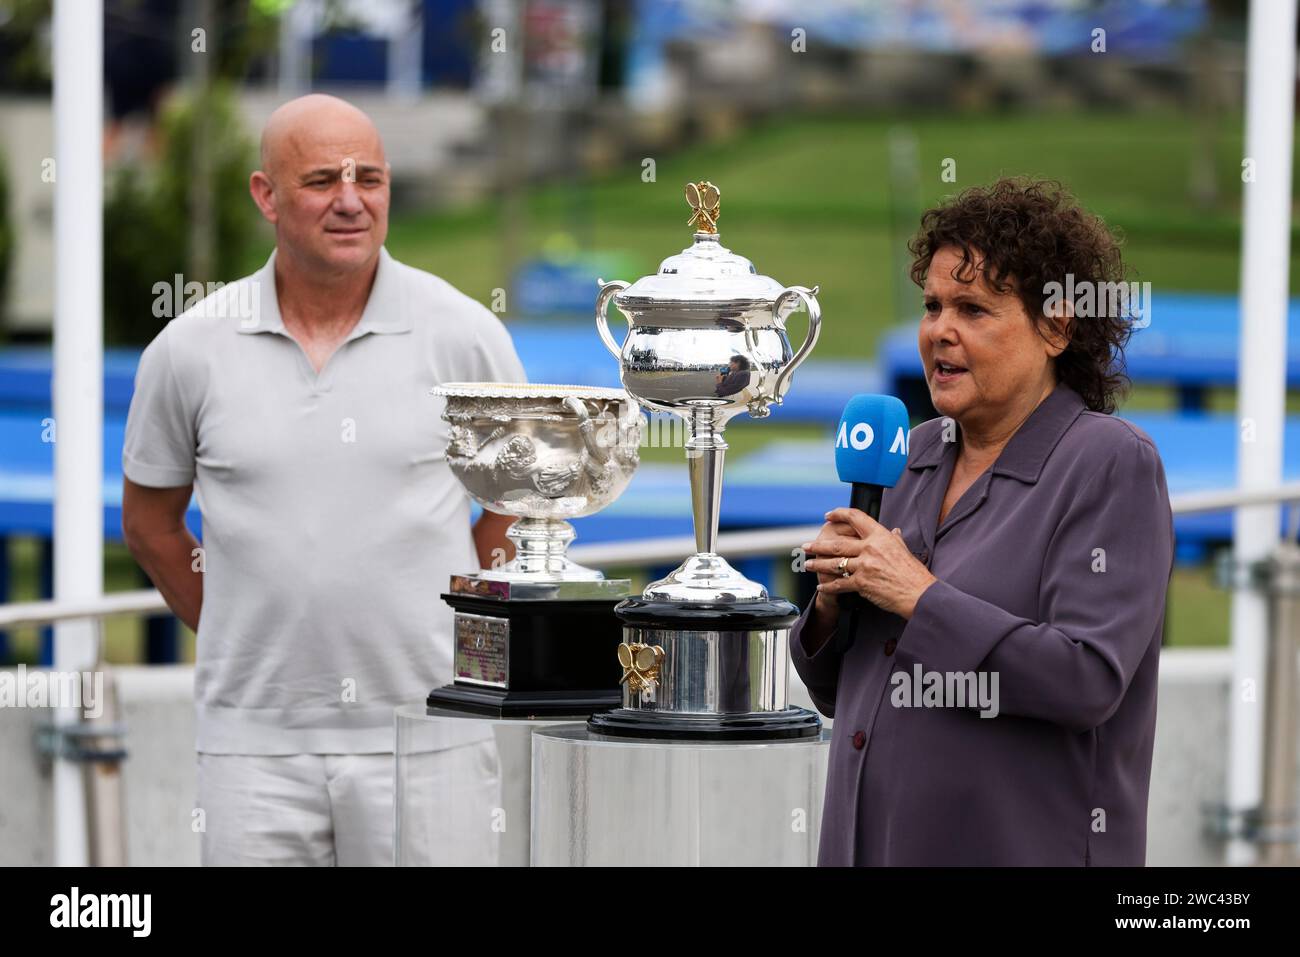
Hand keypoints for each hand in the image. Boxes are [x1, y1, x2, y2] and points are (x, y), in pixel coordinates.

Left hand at [801, 508, 937, 619]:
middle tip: (806, 546)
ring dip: (818, 565)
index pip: (856, 518)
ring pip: (834, 563)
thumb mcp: (904, 550)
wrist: (918, 593)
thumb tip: (894, 531)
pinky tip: (822, 587)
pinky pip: (840, 583)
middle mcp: (870, 548)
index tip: (828, 516)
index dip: (839, 514)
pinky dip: (829, 586)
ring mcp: (864, 566)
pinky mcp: (862, 583)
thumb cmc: (913, 573)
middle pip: (837, 544)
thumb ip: (895, 539)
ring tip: (808, 565)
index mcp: (880, 536)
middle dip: (818, 546)